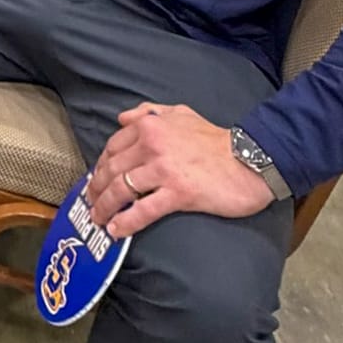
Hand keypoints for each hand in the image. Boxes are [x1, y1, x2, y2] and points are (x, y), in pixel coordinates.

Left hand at [86, 103, 272, 240]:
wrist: (252, 159)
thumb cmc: (216, 140)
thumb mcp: (181, 113)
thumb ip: (150, 112)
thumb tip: (123, 117)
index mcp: (150, 126)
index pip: (112, 147)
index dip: (100, 166)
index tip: (95, 180)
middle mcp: (152, 145)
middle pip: (112, 170)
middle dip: (97, 190)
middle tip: (91, 203)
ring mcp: (164, 170)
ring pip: (122, 190)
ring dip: (105, 207)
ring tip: (99, 220)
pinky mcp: (178, 193)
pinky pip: (143, 210)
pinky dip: (126, 222)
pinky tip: (117, 231)